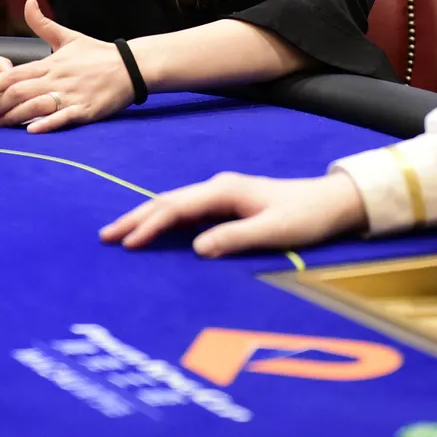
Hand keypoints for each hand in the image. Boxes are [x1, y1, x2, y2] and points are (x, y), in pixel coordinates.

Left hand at [0, 0, 132, 132]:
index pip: (13, 74)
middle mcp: (57, 79)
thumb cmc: (97, 53)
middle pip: (18, 92)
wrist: (130, 66)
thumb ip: (43, 23)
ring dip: (14, 118)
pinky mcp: (86, 109)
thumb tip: (29, 1)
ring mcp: (71, 94)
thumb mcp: (68, 36)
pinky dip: (47, 123)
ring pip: (36, 106)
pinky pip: (63, 117)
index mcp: (50, 63)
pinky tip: (32, 131)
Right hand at [100, 171, 367, 257]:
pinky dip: (164, 221)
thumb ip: (235, 238)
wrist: (332, 202)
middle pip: (167, 202)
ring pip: (175, 205)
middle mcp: (218, 188)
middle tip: (104, 235)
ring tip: (119, 234)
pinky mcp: (228, 204)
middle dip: (135, 218)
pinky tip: (153, 230)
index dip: (150, 225)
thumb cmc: (306, 217)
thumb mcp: (274, 231)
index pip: (176, 207)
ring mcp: (222, 194)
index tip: (127, 243)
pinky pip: (186, 212)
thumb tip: (197, 248)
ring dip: (146, 218)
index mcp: (224, 190)